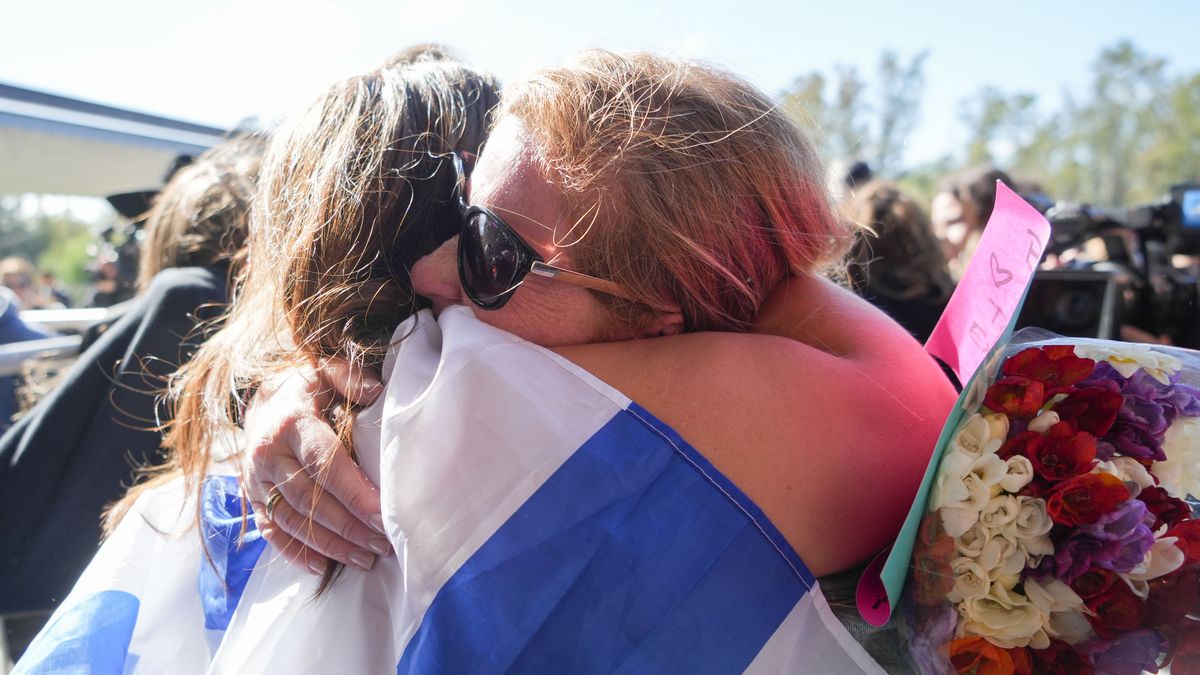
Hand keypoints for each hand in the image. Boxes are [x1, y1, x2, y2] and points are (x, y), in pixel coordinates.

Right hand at [244, 359, 389, 573]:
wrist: (260, 401)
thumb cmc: (305, 389)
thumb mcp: (324, 371)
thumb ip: (350, 378)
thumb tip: (376, 392)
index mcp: (290, 423)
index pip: (324, 464)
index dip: (353, 493)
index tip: (382, 515)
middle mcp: (268, 454)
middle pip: (309, 499)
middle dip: (348, 526)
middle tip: (382, 545)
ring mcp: (256, 480)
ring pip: (291, 520)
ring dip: (328, 544)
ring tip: (364, 559)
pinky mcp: (251, 498)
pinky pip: (271, 531)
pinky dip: (294, 552)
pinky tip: (322, 567)